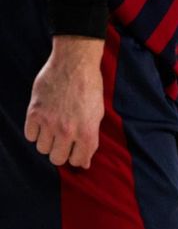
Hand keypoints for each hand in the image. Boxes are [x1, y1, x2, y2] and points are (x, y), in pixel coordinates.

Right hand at [24, 37, 104, 168]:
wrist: (74, 64)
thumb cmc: (90, 88)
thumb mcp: (97, 114)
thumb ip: (90, 140)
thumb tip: (84, 163)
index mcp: (87, 131)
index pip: (78, 160)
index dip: (77, 157)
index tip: (75, 151)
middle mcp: (67, 130)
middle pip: (57, 159)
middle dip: (61, 153)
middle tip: (63, 141)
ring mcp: (49, 122)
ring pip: (42, 149)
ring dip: (48, 142)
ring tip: (54, 128)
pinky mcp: (34, 113)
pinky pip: (30, 135)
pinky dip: (35, 132)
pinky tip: (43, 122)